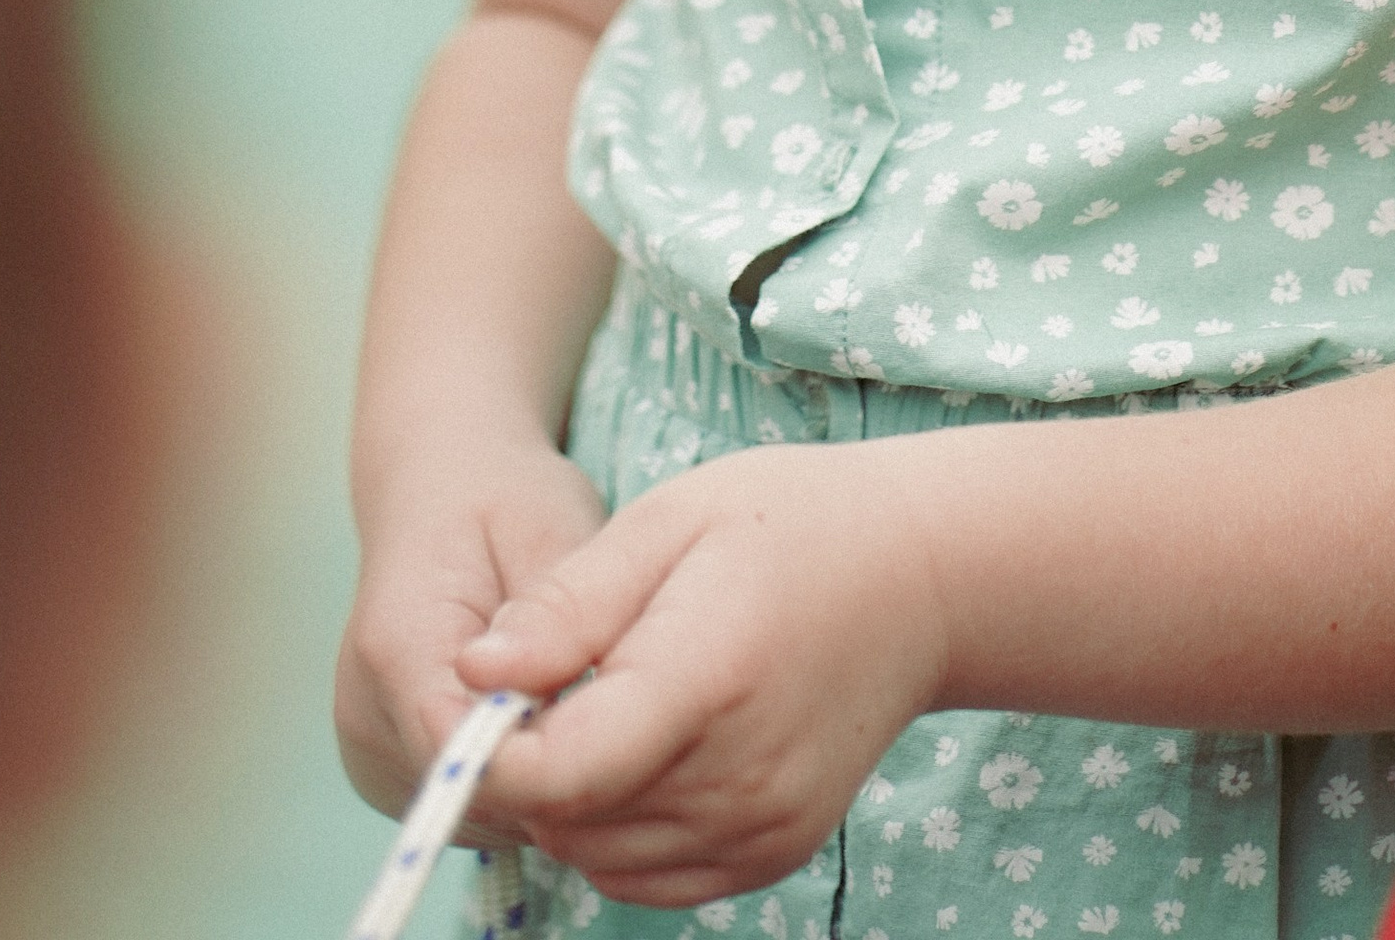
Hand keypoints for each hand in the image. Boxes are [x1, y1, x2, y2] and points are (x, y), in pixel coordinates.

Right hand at [337, 436, 608, 825]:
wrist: (443, 486)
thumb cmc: (506, 499)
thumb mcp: (548, 530)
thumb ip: (554, 623)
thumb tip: (554, 717)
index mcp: (396, 648)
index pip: (461, 758)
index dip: (543, 764)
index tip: (606, 730)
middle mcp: (363, 713)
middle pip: (470, 799)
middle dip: (548, 773)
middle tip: (606, 708)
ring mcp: (366, 748)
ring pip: (473, 814)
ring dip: (533, 781)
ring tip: (571, 699)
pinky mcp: (385, 768)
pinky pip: (465, 807)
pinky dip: (512, 777)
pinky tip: (540, 717)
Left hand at [455, 438, 950, 898]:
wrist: (921, 579)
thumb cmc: (790, 525)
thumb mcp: (670, 519)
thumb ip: (568, 604)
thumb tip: (473, 672)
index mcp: (709, 678)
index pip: (561, 772)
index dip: (494, 749)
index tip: (486, 694)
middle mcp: (740, 778)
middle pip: (570, 819)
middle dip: (530, 763)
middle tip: (554, 677)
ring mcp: (762, 828)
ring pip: (599, 856)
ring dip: (573, 798)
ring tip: (605, 702)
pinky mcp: (773, 855)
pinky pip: (649, 876)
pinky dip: (621, 826)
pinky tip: (647, 745)